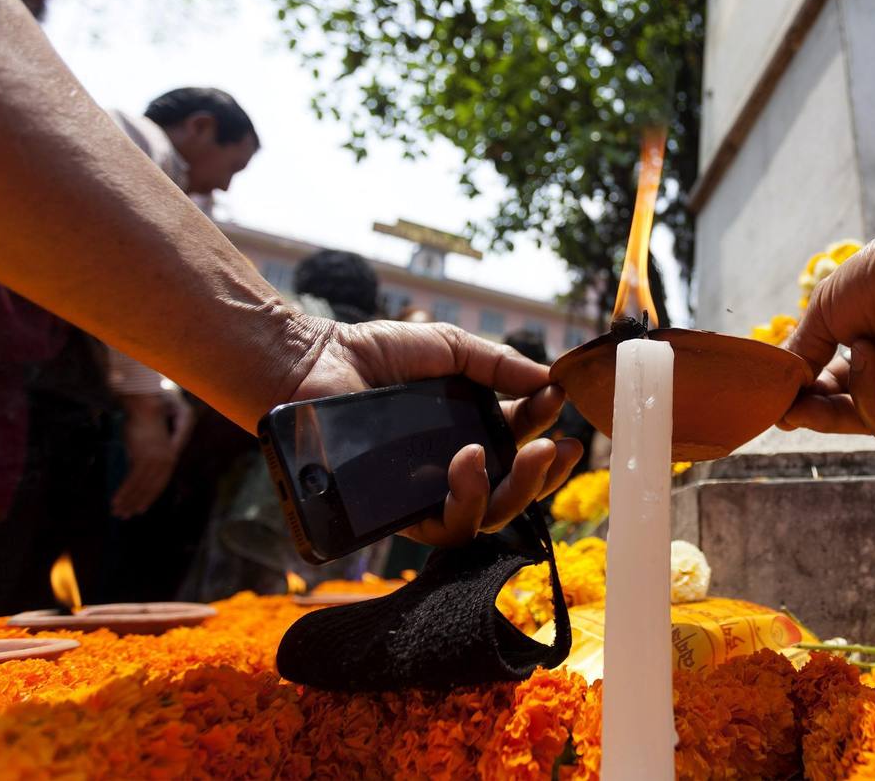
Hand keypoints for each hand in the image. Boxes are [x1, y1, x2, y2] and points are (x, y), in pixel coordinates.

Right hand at [111, 389, 193, 518]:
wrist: (146, 406)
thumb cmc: (145, 421)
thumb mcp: (146, 443)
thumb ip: (144, 458)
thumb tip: (134, 473)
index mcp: (170, 458)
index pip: (160, 484)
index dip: (149, 497)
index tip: (139, 509)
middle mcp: (166, 461)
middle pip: (151, 489)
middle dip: (137, 503)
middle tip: (125, 515)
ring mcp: (156, 460)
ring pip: (141, 487)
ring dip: (128, 501)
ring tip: (117, 511)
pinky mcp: (144, 457)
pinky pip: (132, 480)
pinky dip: (124, 492)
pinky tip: (115, 501)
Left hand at [287, 320, 582, 547]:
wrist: (314, 364)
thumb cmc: (373, 353)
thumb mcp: (450, 348)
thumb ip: (498, 363)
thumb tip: (550, 379)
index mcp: (470, 431)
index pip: (521, 444)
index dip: (546, 427)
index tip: (560, 400)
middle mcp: (452, 468)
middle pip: (514, 490)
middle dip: (545, 474)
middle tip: (559, 446)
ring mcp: (427, 493)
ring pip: (487, 517)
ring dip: (517, 490)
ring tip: (526, 455)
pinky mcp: (399, 512)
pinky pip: (445, 527)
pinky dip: (468, 499)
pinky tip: (470, 462)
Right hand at [781, 204, 874, 444]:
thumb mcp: (827, 316)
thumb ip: (805, 356)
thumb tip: (781, 401)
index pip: (840, 394)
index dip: (812, 403)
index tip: (783, 408)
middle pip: (858, 418)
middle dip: (825, 414)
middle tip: (796, 411)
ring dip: (865, 388)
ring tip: (871, 346)